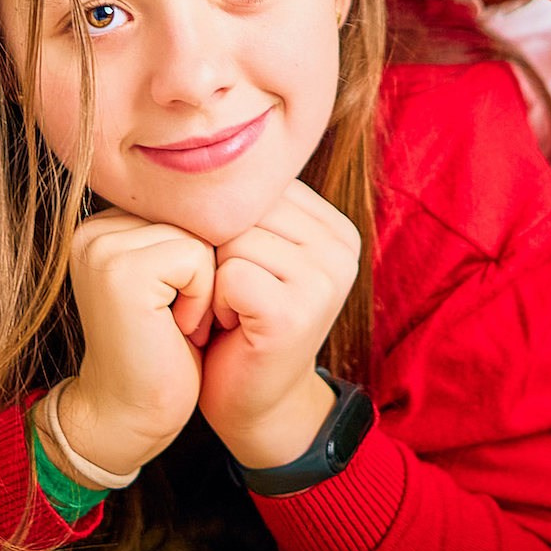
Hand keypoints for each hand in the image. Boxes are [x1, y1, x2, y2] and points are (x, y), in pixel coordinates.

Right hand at [61, 211, 216, 476]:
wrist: (131, 415)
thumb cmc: (164, 352)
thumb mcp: (175, 281)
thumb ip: (182, 232)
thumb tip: (238, 189)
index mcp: (104, 225)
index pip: (186, 208)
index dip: (202, 258)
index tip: (179, 303)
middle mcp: (94, 228)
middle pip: (193, 217)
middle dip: (205, 271)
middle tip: (179, 318)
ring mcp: (102, 246)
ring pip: (198, 236)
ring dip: (206, 287)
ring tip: (178, 323)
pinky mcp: (121, 269)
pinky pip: (196, 257)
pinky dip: (201, 297)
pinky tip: (177, 329)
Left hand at [198, 181, 361, 468]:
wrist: (255, 406)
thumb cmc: (242, 322)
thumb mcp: (256, 253)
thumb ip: (253, 207)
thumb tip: (208, 144)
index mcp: (334, 226)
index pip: (258, 186)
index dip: (227, 227)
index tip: (238, 271)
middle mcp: (342, 247)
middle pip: (243, 208)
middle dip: (218, 251)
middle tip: (230, 296)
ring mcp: (326, 279)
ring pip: (233, 238)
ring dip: (214, 278)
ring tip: (232, 310)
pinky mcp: (299, 310)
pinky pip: (229, 274)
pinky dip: (214, 302)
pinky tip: (231, 327)